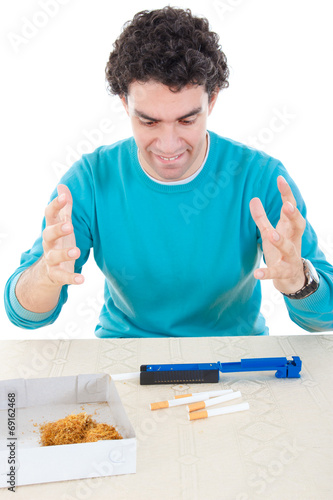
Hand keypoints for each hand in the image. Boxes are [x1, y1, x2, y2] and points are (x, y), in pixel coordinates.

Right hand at [42, 184, 83, 285]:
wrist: (47, 272)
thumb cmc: (58, 242)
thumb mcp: (61, 224)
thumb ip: (64, 207)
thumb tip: (63, 186)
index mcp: (51, 229)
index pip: (49, 215)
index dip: (55, 205)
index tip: (63, 197)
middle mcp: (48, 244)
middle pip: (48, 234)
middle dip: (58, 230)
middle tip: (69, 226)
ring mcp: (51, 260)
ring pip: (53, 256)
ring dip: (64, 254)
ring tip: (76, 252)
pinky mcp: (56, 274)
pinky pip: (63, 277)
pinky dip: (72, 278)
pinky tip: (82, 279)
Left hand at [249, 175, 305, 294]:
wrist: (293, 279)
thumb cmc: (281, 251)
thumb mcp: (271, 232)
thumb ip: (262, 218)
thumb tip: (253, 199)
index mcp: (290, 228)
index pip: (290, 208)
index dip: (286, 194)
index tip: (280, 179)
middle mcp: (294, 240)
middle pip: (298, 225)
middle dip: (293, 215)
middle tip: (287, 206)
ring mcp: (291, 257)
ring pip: (288, 248)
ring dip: (281, 241)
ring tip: (271, 235)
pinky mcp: (285, 273)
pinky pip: (277, 272)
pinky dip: (267, 272)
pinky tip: (257, 274)